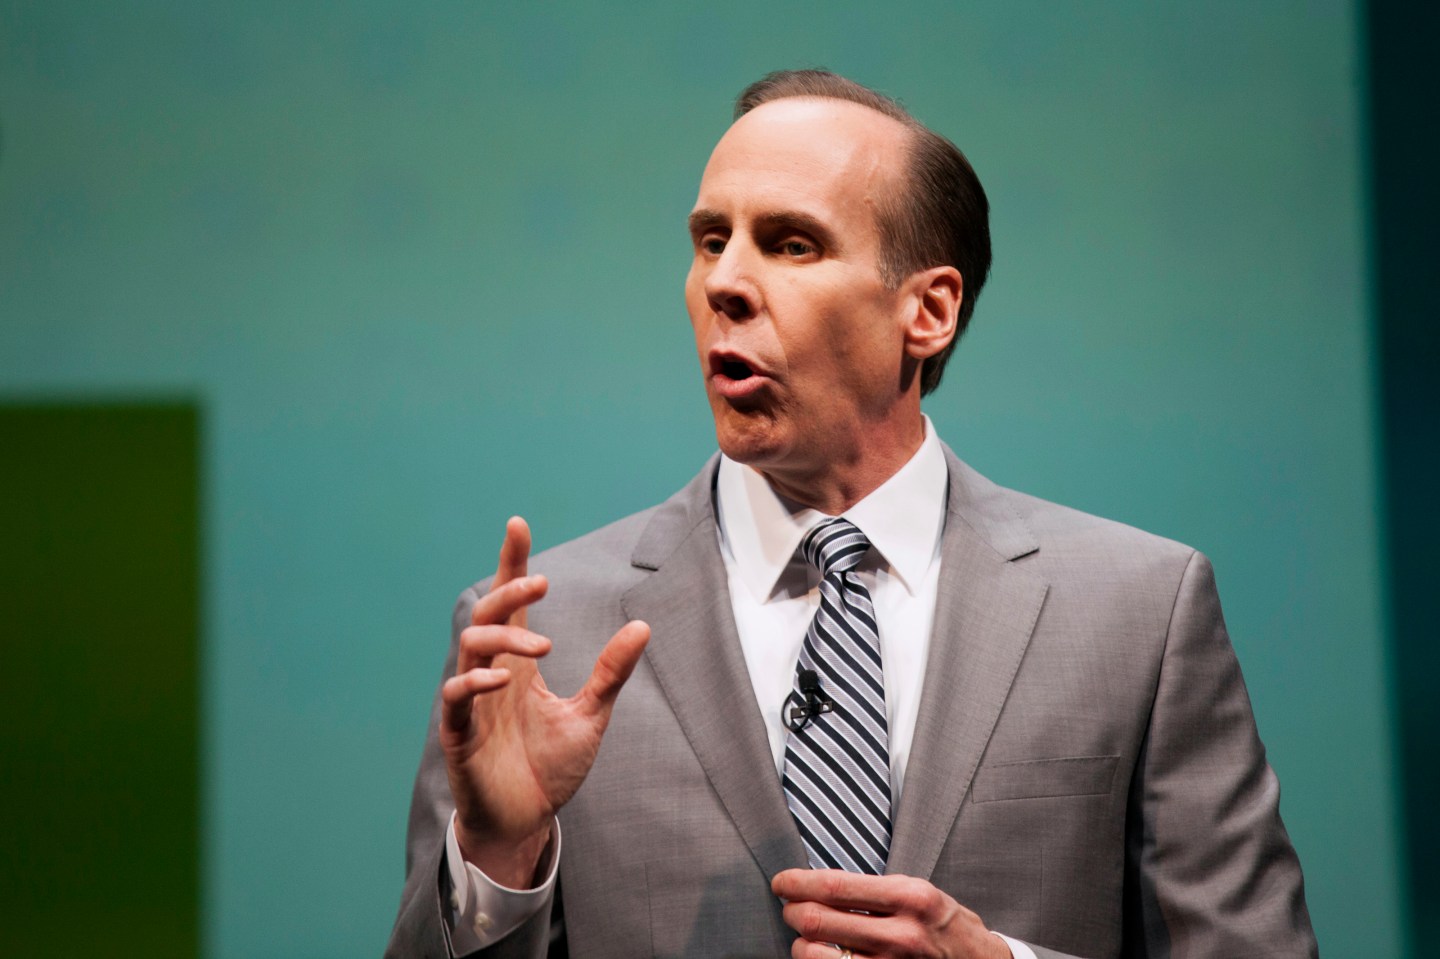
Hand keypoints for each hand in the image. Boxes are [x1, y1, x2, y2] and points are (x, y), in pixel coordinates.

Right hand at [439, 516, 650, 887]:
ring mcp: (472, 702)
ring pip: (469, 646)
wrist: (527, 822)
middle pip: (488, 613)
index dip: (513, 563)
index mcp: (518, 664)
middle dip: (509, 590)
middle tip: (541, 581)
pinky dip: (474, 682)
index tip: (519, 523)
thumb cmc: (550, 767)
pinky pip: (455, 697)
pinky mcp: (459, 734)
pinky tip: (501, 678)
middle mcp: (492, 674)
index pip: (512, 604)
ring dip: (502, 635)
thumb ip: (610, 672)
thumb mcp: (591, 715)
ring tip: (541, 646)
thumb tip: (642, 625)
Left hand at [773, 869, 1011, 958]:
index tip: (782, 882)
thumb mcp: (918, 892)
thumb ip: (874, 889)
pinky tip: (823, 956)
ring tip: (806, 937)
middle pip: (818, 921)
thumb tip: (819, 884)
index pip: (835, 886)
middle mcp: (901, 934)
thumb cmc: (944, 925)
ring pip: (816, 956)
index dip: (798, 883)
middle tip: (790, 907)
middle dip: (792, 912)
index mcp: (909, 897)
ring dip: (800, 945)